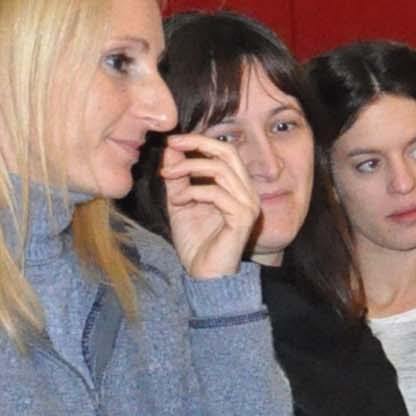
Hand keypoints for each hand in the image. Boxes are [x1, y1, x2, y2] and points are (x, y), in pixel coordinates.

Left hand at [158, 132, 262, 281]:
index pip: (225, 151)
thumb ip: (178, 177)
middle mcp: (248, 193)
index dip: (199, 140)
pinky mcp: (242, 219)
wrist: (205, 275)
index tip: (172, 141)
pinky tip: (179, 202)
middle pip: (228, 153)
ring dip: (189, 169)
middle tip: (172, 144)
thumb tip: (171, 150)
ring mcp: (248, 206)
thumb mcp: (180, 202)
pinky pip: (217, 193)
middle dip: (198, 143)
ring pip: (220, 170)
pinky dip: (193, 192)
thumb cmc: (196, 243)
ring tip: (168, 178)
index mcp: (237, 187)